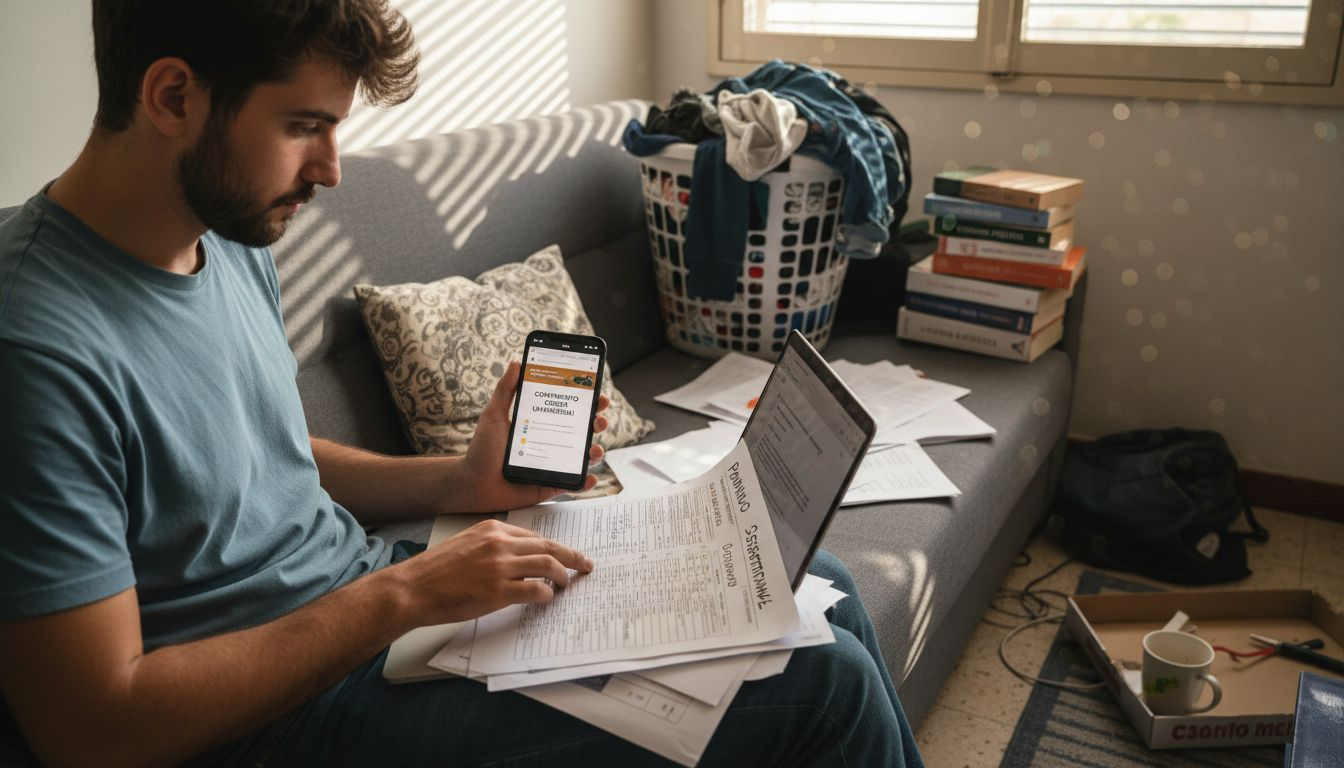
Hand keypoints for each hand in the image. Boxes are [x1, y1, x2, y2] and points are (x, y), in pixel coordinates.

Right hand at [395, 518, 594, 623]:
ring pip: (548, 564)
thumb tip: (517, 558)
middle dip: (571, 555)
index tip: (564, 554)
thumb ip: (492, 545)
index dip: (553, 546)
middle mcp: (499, 543)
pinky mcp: (498, 590)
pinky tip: (548, 598)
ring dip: (563, 574)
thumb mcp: (466, 544)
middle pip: (548, 546)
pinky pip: (535, 589)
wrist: (413, 588)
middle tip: (585, 564)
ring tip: (569, 583)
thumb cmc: (435, 571)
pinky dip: (547, 594)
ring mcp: (500, 566)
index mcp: (492, 528)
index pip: (534, 535)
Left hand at [437, 360, 609, 513]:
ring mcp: (554, 464)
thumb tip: (516, 361)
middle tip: (599, 419)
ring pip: (583, 457)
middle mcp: (552, 442)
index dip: (586, 401)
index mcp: (541, 424)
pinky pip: (574, 484)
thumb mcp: (493, 415)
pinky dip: (586, 481)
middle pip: (582, 431)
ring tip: (595, 449)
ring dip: (596, 452)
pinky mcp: (551, 485)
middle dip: (597, 422)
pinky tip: (590, 476)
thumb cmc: (482, 450)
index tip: (596, 391)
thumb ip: (505, 389)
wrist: (473, 484)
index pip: (568, 409)